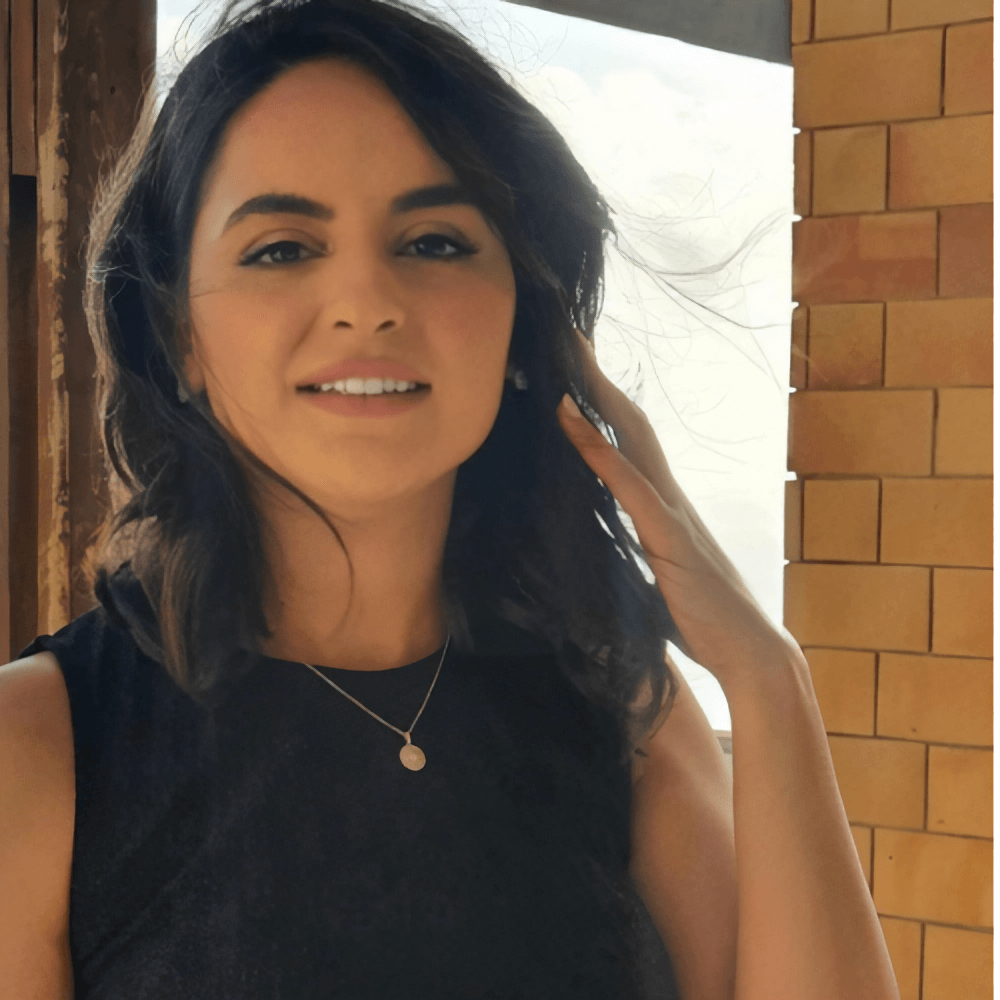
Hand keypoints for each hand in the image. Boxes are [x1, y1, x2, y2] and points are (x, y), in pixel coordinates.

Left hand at [559, 329, 802, 692]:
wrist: (751, 653)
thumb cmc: (703, 620)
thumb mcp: (656, 578)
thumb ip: (635, 551)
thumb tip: (603, 547)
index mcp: (663, 506)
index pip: (628, 441)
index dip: (601, 403)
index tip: (574, 367)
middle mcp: (669, 497)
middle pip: (630, 422)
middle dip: (597, 378)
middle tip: (568, 333)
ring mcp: (672, 514)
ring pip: (632, 438)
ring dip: (596, 396)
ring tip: (567, 356)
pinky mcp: (671, 539)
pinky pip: (630, 486)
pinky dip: (599, 451)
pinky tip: (571, 421)